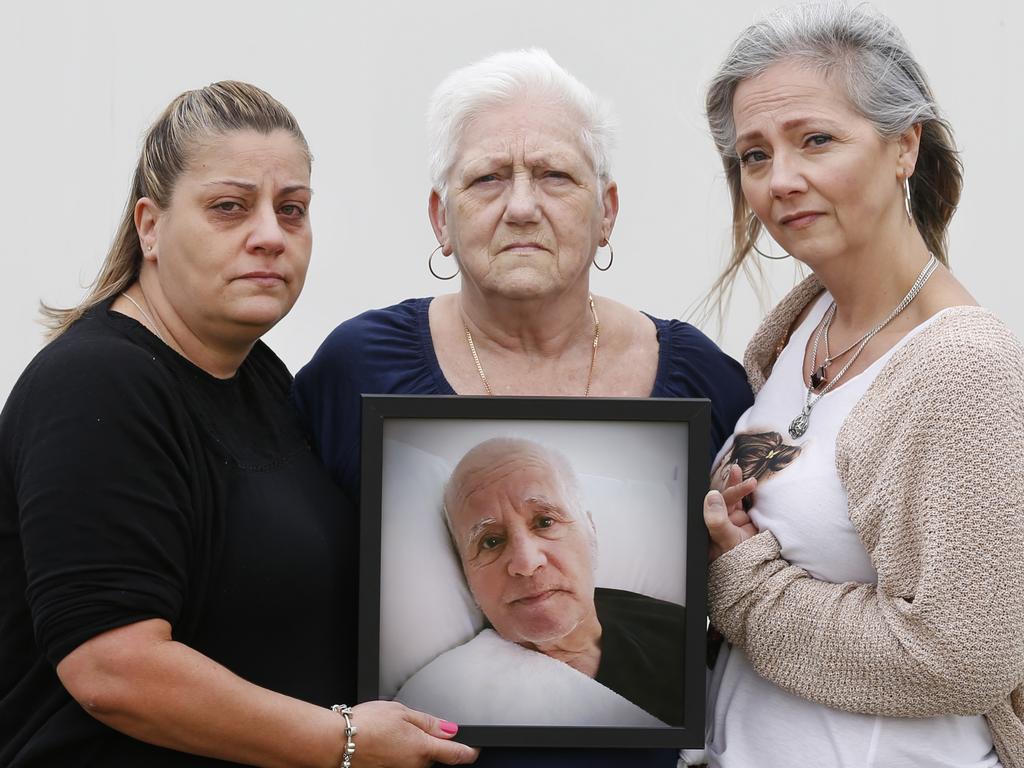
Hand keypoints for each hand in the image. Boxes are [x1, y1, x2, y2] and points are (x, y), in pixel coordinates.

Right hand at [347, 700, 478, 766]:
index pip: (458, 754)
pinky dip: (398, 754)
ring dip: (411, 748)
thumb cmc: (366, 725)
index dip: (470, 750)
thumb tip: (451, 729)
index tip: (474, 747)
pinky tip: (383, 744)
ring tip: (390, 733)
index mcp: (423, 748)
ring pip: (417, 760)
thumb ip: (429, 722)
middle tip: (408, 725)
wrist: (336, 743)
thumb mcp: (402, 712)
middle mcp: (415, 766)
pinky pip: (401, 764)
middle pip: (434, 755)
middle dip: (428, 742)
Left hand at [705, 464, 757, 561]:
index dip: (728, 491)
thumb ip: (716, 518)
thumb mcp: (724, 539)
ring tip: (737, 469)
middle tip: (740, 472)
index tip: (743, 485)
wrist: (756, 572)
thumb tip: (712, 495)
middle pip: (725, 497)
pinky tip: (753, 484)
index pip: (717, 502)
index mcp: (712, 523)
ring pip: (736, 498)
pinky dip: (750, 494)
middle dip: (732, 484)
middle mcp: (722, 520)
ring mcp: (735, 520)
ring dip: (739, 485)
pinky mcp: (748, 522)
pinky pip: (748, 505)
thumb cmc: (735, 559)